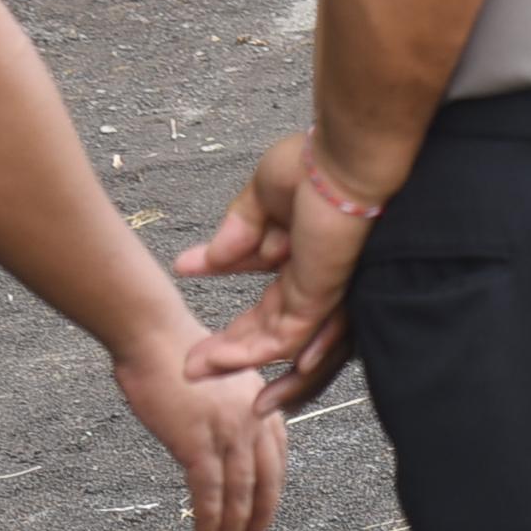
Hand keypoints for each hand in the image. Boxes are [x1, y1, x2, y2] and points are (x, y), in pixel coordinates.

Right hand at [113, 318, 285, 530]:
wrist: (154, 336)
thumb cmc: (175, 350)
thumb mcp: (220, 377)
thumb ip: (227, 406)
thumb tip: (217, 433)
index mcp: (259, 401)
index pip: (278, 453)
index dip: (273, 484)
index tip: (268, 504)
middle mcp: (252, 418)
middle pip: (266, 477)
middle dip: (262, 512)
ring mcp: (228, 432)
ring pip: (240, 491)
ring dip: (233, 524)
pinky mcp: (198, 443)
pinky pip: (209, 491)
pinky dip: (208, 517)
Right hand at [176, 129, 375, 416]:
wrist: (345, 159)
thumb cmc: (318, 165)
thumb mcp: (264, 196)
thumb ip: (239, 230)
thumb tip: (206, 259)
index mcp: (306, 250)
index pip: (262, 282)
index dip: (225, 283)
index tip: (185, 276)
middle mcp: (315, 276)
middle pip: (268, 325)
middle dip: (228, 346)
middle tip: (191, 362)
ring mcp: (319, 291)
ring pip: (274, 341)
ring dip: (233, 358)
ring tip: (194, 370)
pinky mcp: (320, 299)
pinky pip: (285, 338)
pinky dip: (250, 353)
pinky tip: (218, 359)